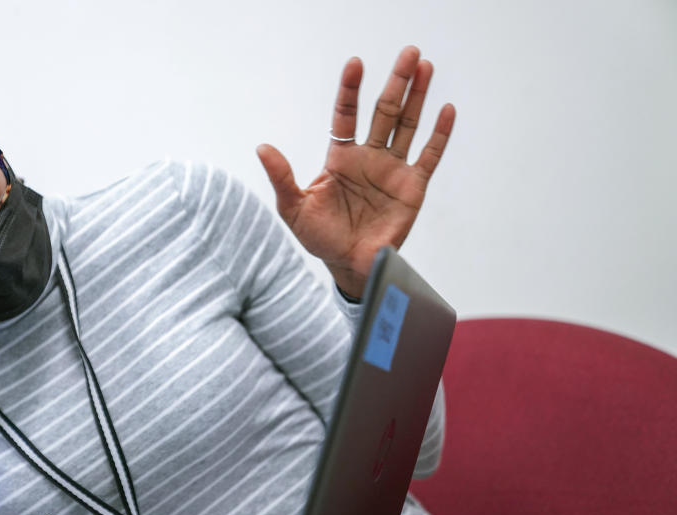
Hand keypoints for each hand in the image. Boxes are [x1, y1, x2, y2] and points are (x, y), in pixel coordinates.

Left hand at [257, 46, 455, 297]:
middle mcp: (369, 158)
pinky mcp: (412, 188)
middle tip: (409, 52)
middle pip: (385, 112)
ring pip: (407, 126)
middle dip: (396, 82)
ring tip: (425, 67)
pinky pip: (428, 156)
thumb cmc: (320, 238)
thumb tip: (263, 148)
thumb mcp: (294, 209)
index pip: (346, 116)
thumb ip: (282, 178)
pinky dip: (438, 134)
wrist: (348, 266)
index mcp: (341, 158)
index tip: (355, 63)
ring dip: (417, 97)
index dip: (350, 90)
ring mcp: (392, 171)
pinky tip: (446, 110)